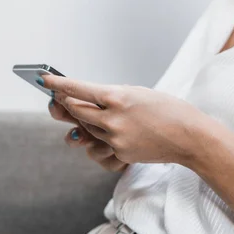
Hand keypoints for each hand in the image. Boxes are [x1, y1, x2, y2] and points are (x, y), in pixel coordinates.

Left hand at [40, 75, 208, 165]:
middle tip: (60, 98)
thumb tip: (89, 100)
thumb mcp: (139, 93)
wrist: (190, 136)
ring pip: (87, 131)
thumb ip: (113, 96)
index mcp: (118, 97)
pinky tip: (112, 135)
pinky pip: (101, 147)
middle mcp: (113, 119)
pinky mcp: (121, 154)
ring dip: (87, 123)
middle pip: (76, 112)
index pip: (78, 90)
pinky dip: (103, 140)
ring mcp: (115, 139)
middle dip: (66, 104)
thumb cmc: (168, 109)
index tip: (43, 79)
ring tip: (98, 117)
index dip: (58, 84)